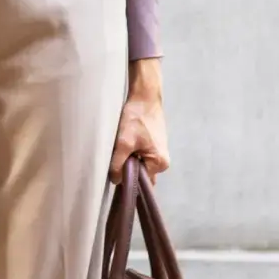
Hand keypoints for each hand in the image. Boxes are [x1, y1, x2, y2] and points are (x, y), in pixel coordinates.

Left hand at [109, 58, 169, 185]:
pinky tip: (124, 144)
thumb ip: (119, 163)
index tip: (116, 175)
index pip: (142, 182)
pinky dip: (132, 152)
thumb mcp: (124, 142)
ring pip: (139, 164)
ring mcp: (159, 152)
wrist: (144, 96)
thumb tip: (116, 181)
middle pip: (141, 174)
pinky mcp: (153, 144)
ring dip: (129, 159)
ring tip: (119, 149)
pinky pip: (141, 155)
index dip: (128, 180)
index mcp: (160, 163)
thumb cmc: (136, 118)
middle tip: (115, 160)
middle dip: (129, 169)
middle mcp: (163, 161)